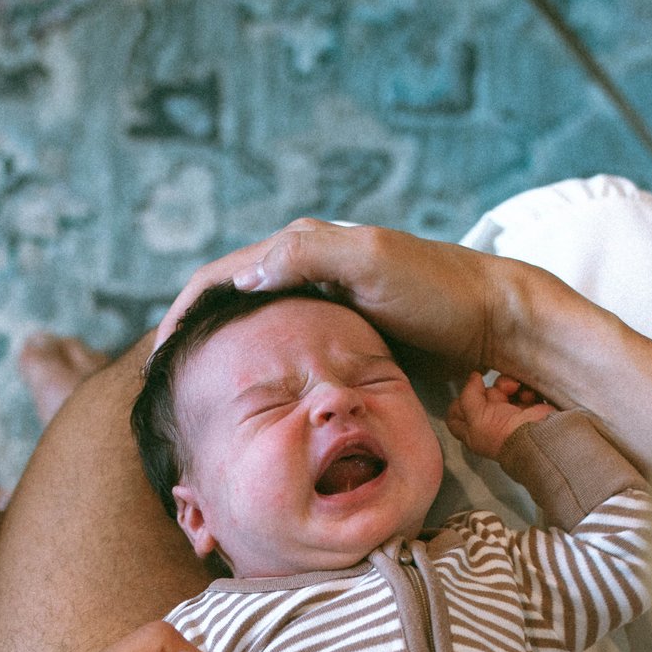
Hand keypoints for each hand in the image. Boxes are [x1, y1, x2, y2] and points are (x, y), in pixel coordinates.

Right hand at [156, 220, 539, 376]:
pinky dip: (257, 374)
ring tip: (194, 403)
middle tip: (164, 390)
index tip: (157, 360)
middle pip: (227, 305)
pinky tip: (249, 404)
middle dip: (191, 341)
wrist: (494, 322)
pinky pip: (283, 353)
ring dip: (220, 361)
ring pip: (251, 332)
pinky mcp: (340, 336)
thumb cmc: (438, 291)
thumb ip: (308, 255)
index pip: (218, 277)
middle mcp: (305, 271)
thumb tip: (242, 275)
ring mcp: (321, 306)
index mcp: (303, 247)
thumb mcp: (372, 261)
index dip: (182, 316)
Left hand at [444, 370, 551, 462]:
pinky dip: (524, 390)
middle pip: (480, 397)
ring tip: (515, 389)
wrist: (538, 435)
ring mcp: (510, 416)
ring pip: (501, 389)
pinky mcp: (528, 409)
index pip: (456, 416)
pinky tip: (528, 396)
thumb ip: (468, 395)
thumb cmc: (503, 433)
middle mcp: (490, 424)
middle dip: (488, 391)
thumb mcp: (476, 416)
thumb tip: (473, 378)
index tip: (467, 395)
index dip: (458, 403)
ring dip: (507, 385)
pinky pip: (521, 390)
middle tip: (498, 395)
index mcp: (473, 432)